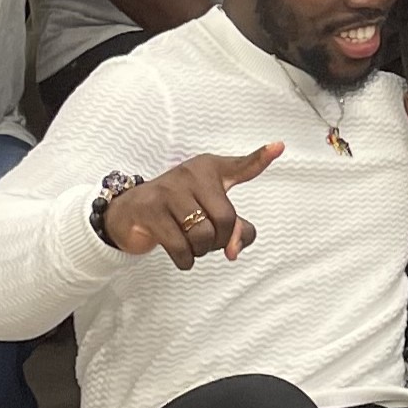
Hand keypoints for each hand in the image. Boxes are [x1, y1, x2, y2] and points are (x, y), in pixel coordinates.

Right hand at [103, 144, 279, 266]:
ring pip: (202, 236)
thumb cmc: (178, 211)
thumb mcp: (208, 213)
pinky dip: (185, 261)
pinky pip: (180, 247)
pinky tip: (181, 256)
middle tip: (206, 239)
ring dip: (200, 251)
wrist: (128, 213)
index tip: (279, 147)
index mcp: (209, 169)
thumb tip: (233, 250)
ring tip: (191, 244)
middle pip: (225, 220)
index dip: (260, 159)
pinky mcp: (150, 211)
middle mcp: (191, 174)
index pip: (241, 167)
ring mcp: (168, 191)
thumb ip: (234, 229)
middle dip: (219, 241)